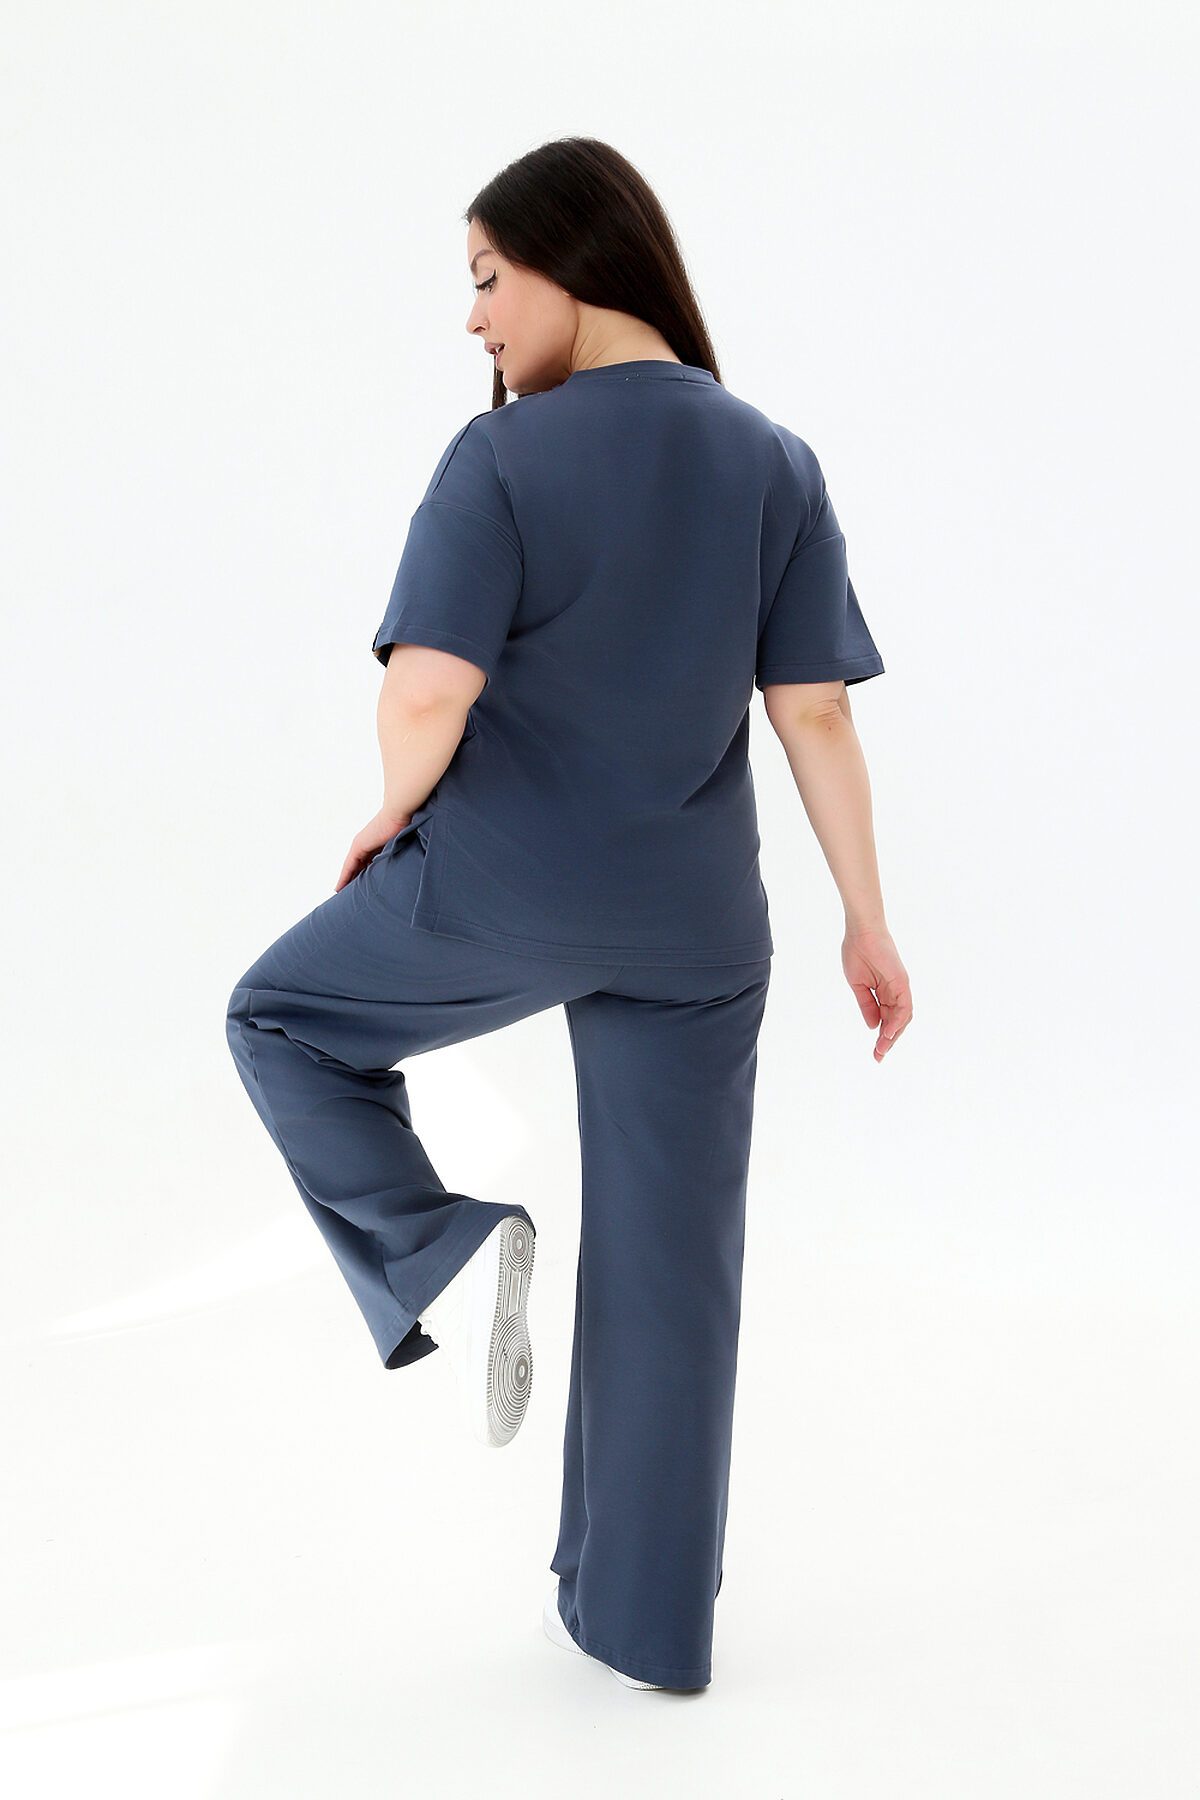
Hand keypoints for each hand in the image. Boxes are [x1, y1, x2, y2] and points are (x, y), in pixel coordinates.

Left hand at [335, 809, 412, 892]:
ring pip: (350, 867)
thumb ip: (395, 854)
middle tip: (349, 896)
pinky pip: (349, 866)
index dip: (361, 874)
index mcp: (374, 844)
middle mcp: (364, 844)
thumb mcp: (398, 844)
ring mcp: (360, 844)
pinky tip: (340, 887)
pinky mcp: (358, 846)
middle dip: (353, 879)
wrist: (399, 813)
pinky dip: (344, 877)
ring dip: (346, 880)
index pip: (365, 863)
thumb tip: (404, 867)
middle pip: (356, 866)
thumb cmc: (404, 826)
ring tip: (342, 894)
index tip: (359, 887)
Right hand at [842, 926, 911, 1061]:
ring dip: (893, 1035)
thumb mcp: (858, 986)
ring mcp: (900, 987)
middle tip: (878, 1057)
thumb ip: (867, 1005)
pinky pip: (904, 1007)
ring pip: (903, 1017)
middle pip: (897, 1022)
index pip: (887, 1019)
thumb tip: (873, 1026)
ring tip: (882, 1049)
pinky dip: (897, 1021)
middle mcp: (896, 991)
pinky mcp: (902, 982)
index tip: (875, 1054)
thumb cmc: (857, 953)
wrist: (861, 932)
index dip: (881, 1037)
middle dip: (888, 1041)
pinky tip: (887, 1033)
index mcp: (885, 992)